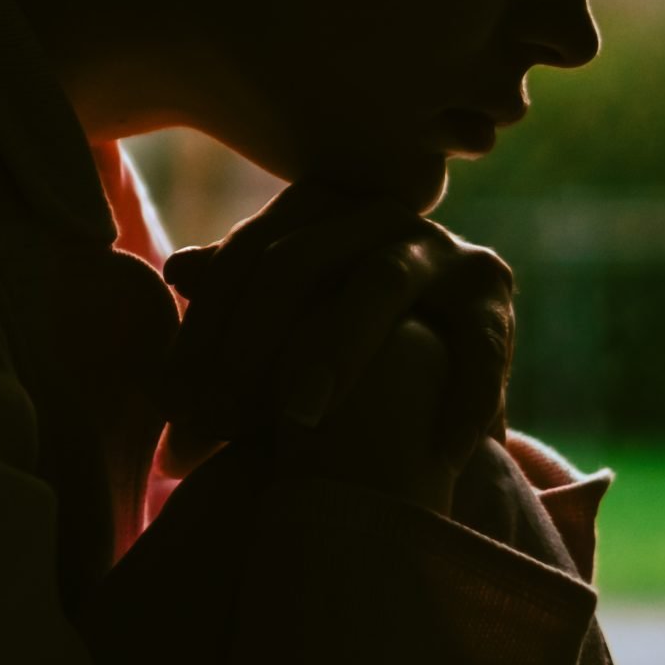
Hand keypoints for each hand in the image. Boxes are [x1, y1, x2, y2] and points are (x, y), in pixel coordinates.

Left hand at [156, 182, 514, 508]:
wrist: (444, 364)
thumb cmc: (343, 345)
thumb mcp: (283, 323)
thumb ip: (232, 300)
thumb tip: (176, 272)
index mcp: (315, 210)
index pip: (242, 258)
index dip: (202, 332)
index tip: (172, 409)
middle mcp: (375, 216)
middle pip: (294, 262)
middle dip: (246, 346)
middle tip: (213, 424)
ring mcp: (438, 247)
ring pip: (377, 282)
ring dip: (332, 352)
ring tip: (297, 424)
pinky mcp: (492, 289)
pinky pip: (477, 341)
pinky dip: (460, 397)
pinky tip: (437, 454)